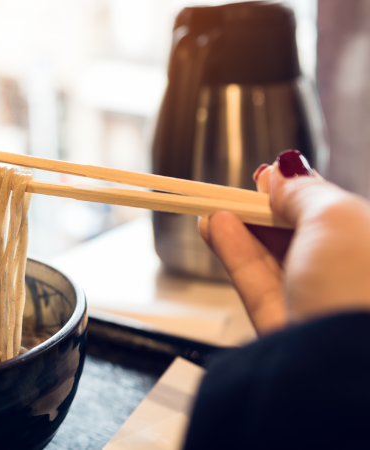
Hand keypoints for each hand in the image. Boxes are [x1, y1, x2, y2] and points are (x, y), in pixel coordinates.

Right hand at [198, 150, 369, 335]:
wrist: (344, 357)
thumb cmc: (360, 282)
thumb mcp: (335, 215)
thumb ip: (302, 190)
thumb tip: (282, 171)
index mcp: (369, 246)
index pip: (330, 213)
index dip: (296, 191)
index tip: (266, 176)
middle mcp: (346, 274)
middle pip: (296, 234)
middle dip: (264, 210)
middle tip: (238, 192)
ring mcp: (314, 300)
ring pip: (271, 257)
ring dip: (241, 228)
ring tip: (213, 207)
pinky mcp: (282, 322)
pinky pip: (253, 280)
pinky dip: (231, 251)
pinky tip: (213, 227)